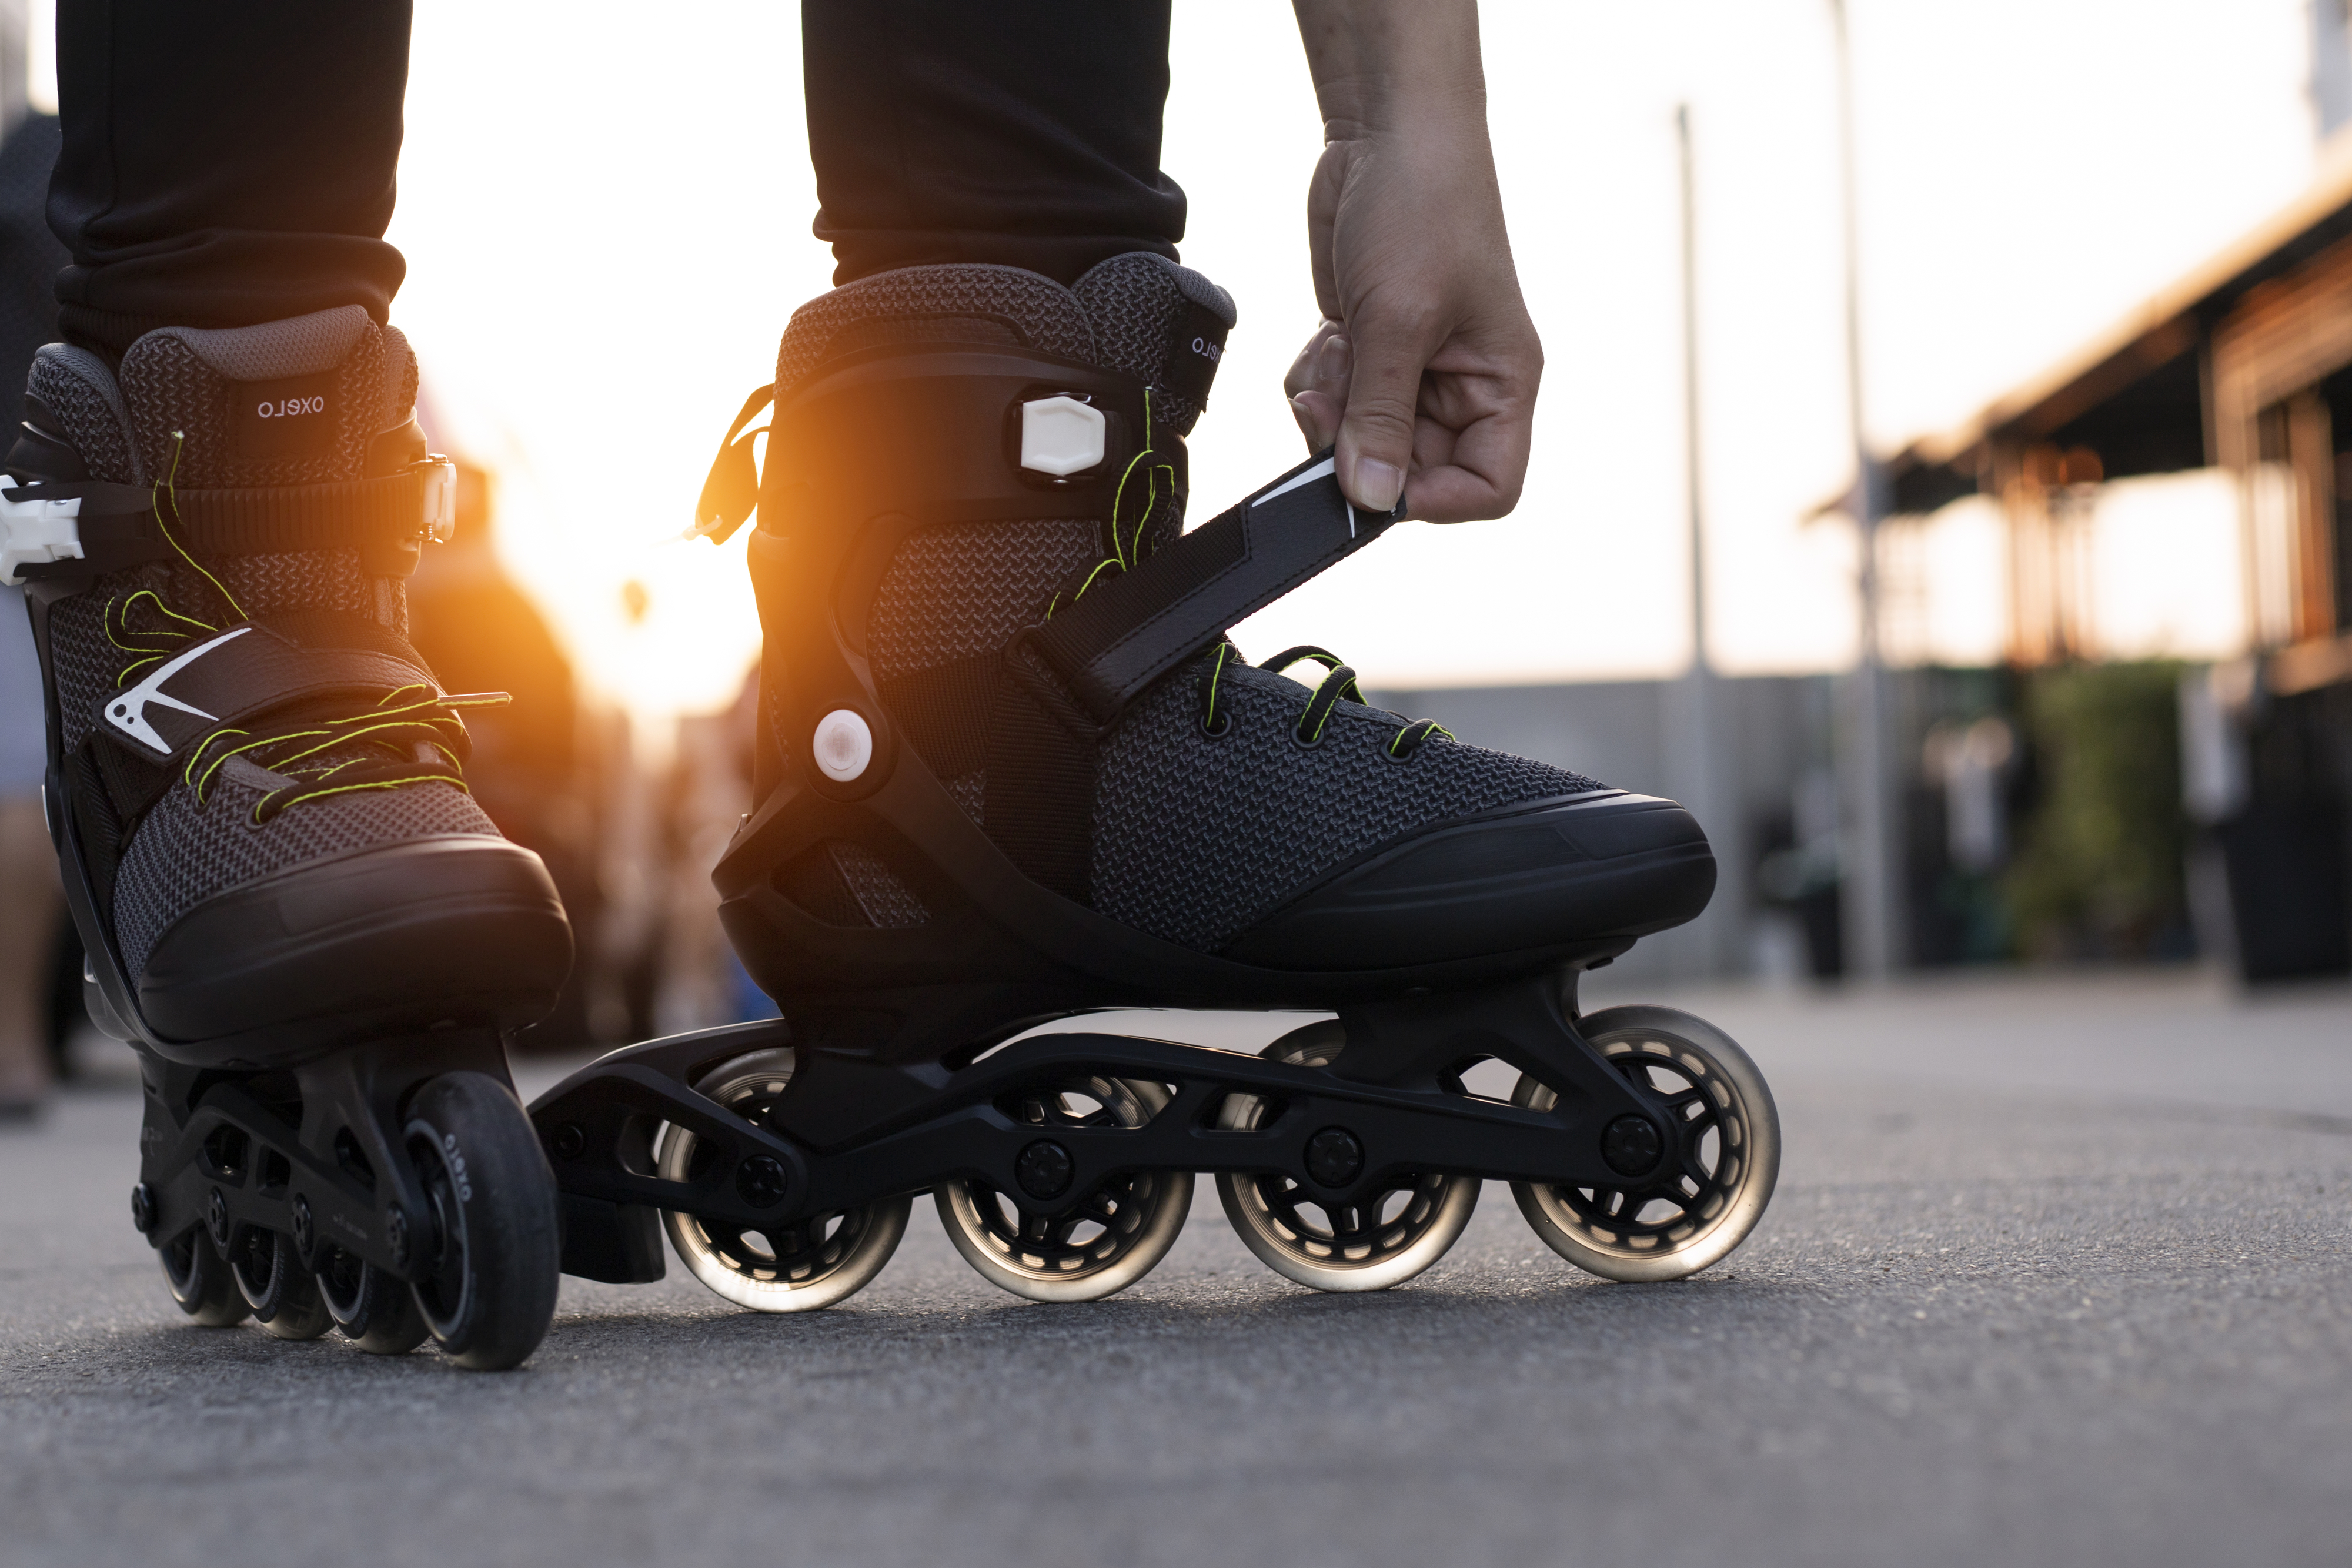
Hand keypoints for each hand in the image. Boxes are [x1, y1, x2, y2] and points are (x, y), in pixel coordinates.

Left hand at [1281, 120, 1540, 523]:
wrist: (1388, 132)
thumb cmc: (1423, 209)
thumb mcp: (1399, 320)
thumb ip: (1382, 416)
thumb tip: (1372, 498)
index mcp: (1502, 384)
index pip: (1488, 486)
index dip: (1435, 502)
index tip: (1378, 482)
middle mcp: (1462, 386)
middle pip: (1410, 469)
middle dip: (1360, 443)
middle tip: (1329, 401)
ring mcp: (1412, 369)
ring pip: (1360, 438)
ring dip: (1332, 407)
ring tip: (1334, 350)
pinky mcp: (1369, 349)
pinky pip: (1333, 403)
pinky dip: (1317, 380)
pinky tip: (1325, 333)